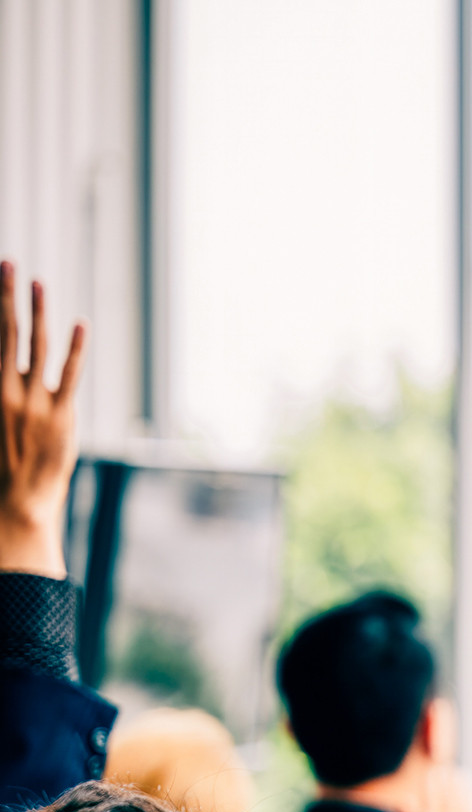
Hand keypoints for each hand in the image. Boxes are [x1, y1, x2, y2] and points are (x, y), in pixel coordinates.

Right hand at [0, 263, 85, 576]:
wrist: (16, 504)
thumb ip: (0, 390)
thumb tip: (6, 363)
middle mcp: (5, 390)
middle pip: (5, 332)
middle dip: (5, 295)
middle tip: (7, 263)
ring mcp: (35, 402)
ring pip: (37, 346)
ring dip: (37, 310)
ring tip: (36, 280)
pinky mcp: (62, 417)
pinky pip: (69, 375)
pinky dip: (75, 348)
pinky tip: (79, 324)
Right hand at [395, 767, 471, 811]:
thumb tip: (408, 803)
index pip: (431, 803)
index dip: (433, 785)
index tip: (433, 771)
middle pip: (450, 801)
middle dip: (448, 782)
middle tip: (446, 768)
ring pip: (467, 808)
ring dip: (463, 789)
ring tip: (460, 775)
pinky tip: (471, 793)